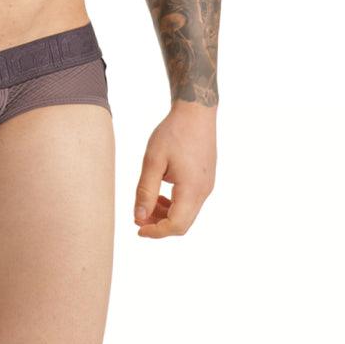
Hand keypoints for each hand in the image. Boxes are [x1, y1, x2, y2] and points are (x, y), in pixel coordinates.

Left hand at [134, 101, 216, 236]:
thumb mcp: (153, 161)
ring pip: (187, 214)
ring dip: (166, 214)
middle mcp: (204, 192)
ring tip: (146, 203)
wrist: (196, 112)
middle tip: (138, 217)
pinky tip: (160, 193)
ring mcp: (207, 186)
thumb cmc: (173, 133)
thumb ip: (146, 191)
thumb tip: (138, 216)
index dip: (155, 232)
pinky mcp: (205, 180)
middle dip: (159, 225)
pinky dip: (174, 204)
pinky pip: (191, 202)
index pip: (175, 225)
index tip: (137, 227)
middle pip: (182, 223)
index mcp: (192, 189)